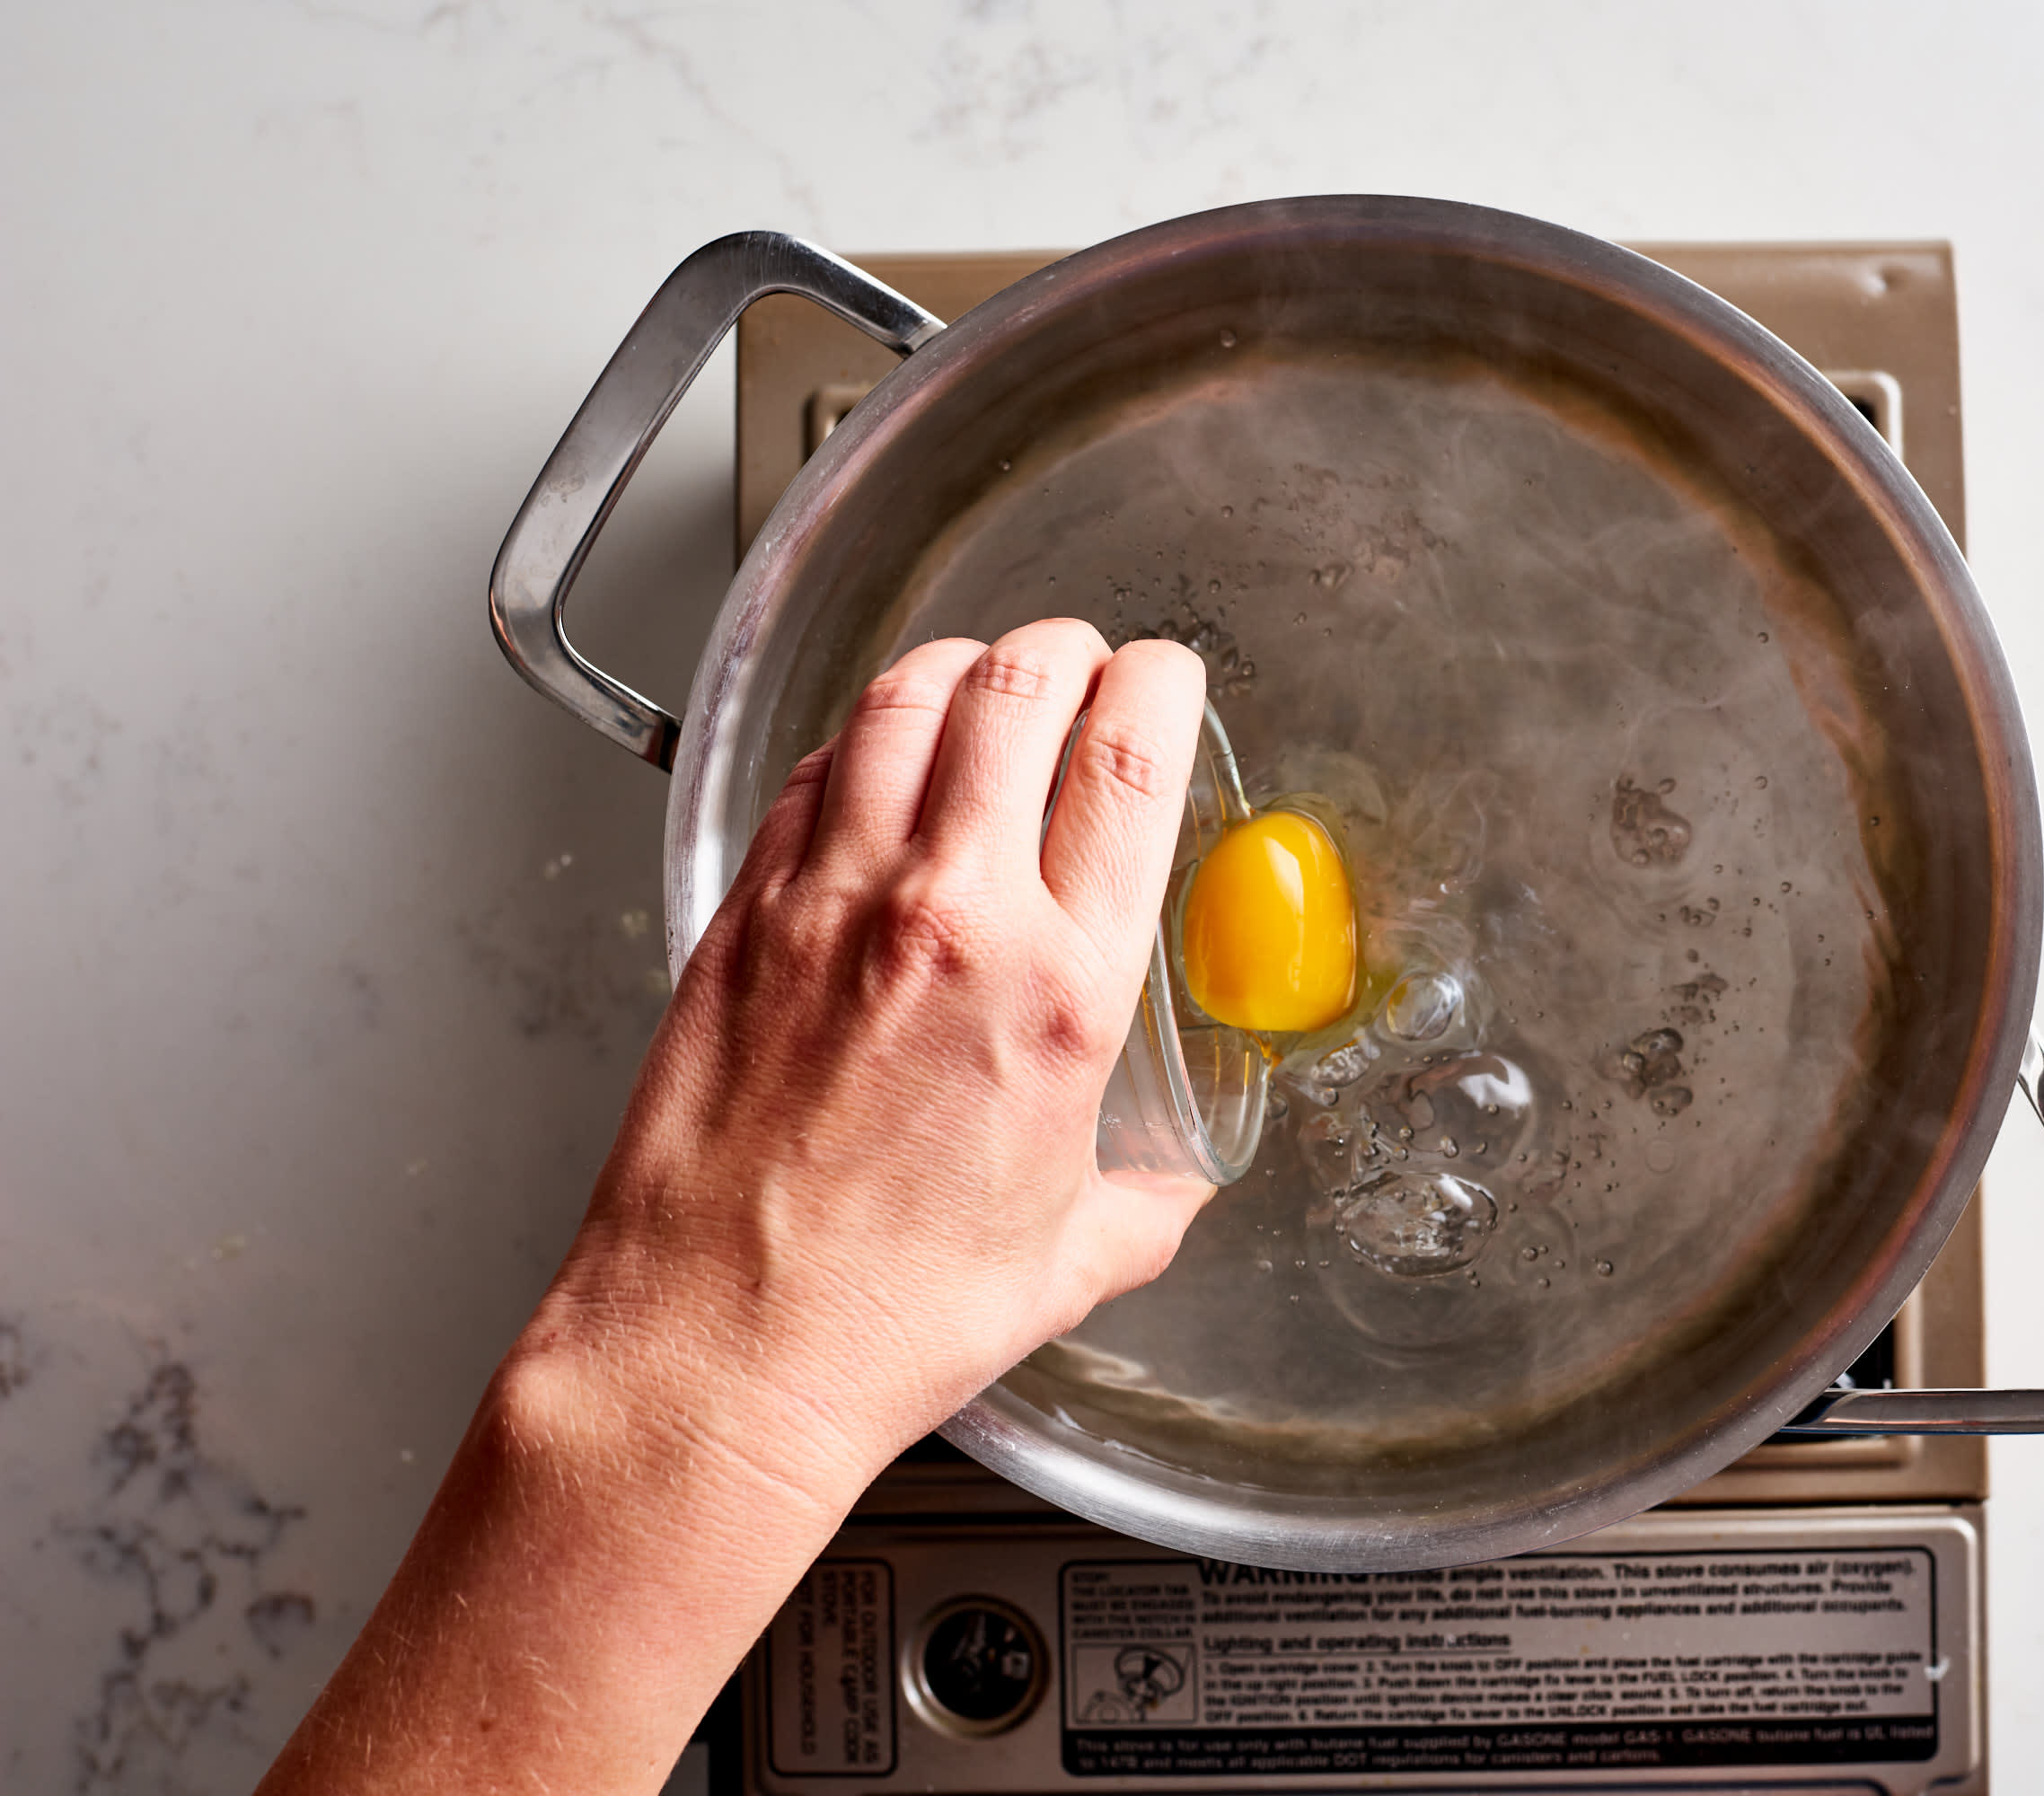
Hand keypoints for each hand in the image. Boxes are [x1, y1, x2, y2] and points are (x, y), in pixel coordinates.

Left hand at [532, 619, 1215, 1500]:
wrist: (715, 1351)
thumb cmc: (878, 1316)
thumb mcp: (1063, 1261)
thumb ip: (1140, 1206)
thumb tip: (1168, 1192)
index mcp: (1059, 992)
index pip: (1131, 761)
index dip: (1161, 685)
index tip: (1166, 676)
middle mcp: (949, 918)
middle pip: (1019, 691)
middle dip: (1066, 650)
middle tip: (1080, 662)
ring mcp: (831, 903)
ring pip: (902, 701)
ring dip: (959, 666)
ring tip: (983, 680)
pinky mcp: (742, 915)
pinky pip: (811, 774)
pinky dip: (859, 741)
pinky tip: (876, 765)